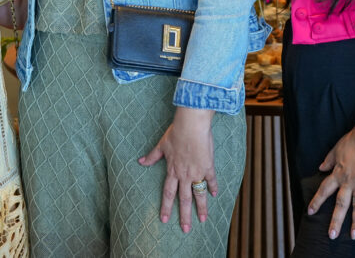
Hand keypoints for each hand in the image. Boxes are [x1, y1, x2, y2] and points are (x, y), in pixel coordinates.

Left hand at [138, 107, 215, 232]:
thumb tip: (140, 161)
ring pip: (198, 194)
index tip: (164, 219)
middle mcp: (184, 175)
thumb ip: (152, 156)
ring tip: (203, 220)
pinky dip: (212, 187)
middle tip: (186, 229)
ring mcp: (197, 172)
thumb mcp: (162, 144)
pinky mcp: (208, 166)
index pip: (167, 193)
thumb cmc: (176, 132)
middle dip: (184, 216)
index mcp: (172, 171)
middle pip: (183, 199)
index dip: (165, 207)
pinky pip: (211, 180)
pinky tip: (214, 195)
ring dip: (201, 208)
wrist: (192, 125)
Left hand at [307, 127, 354, 240]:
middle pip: (340, 204)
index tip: (310, 212)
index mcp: (338, 173)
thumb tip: (320, 168)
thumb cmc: (353, 140)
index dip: (317, 201)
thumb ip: (328, 160)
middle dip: (335, 220)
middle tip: (332, 235)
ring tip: (354, 235)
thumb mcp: (336, 149)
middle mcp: (348, 181)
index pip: (324, 190)